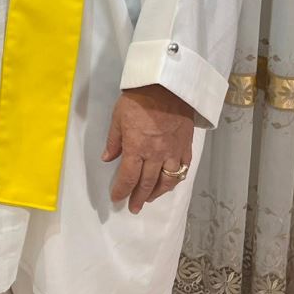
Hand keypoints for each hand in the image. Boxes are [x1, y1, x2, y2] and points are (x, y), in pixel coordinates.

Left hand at [103, 84, 195, 214]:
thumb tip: (107, 159)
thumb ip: (114, 141)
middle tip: (133, 207)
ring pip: (167, 180)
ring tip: (149, 198)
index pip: (128, 177)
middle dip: (138, 197)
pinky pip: (183, 169)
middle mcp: (156, 154)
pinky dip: (176, 179)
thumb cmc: (138, 98)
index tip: (117, 198)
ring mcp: (173, 151)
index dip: (122, 191)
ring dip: (157, 193)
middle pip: (147, 183)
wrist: (167, 85)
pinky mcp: (186, 146)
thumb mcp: (118, 117)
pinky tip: (170, 183)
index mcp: (136, 148)